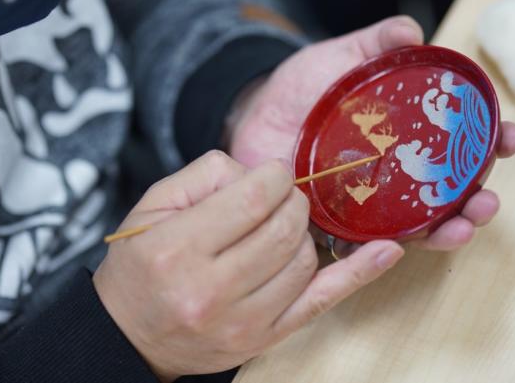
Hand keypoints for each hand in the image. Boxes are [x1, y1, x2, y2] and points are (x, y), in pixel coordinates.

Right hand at [93, 151, 404, 381]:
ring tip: (281, 226)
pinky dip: (359, 274)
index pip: (252, 200)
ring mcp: (243, 322)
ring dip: (302, 232)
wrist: (128, 335)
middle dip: (291, 201)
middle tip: (279, 197)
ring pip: (304, 259)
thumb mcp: (153, 205)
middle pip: (284, 229)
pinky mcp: (264, 340)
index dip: (274, 177)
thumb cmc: (139, 263)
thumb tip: (261, 173)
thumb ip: (206, 175)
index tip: (273, 174)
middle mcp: (211, 290)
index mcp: (179, 249)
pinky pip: (322, 302)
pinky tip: (386, 251)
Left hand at [227, 15, 514, 253]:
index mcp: (413, 132)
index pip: (465, 140)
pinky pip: (368, 242)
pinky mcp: (339, 222)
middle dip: (480, 198)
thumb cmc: (305, 86)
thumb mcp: (342, 56)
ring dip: (449, 231)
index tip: (513, 136)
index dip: (495, 140)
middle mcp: (402, 171)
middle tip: (490, 199)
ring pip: (421, 225)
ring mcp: (373, 201)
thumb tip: (412, 31)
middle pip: (453, 192)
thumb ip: (377, 42)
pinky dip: (389, 249)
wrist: (254, 112)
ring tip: (464, 228)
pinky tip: (400, 246)